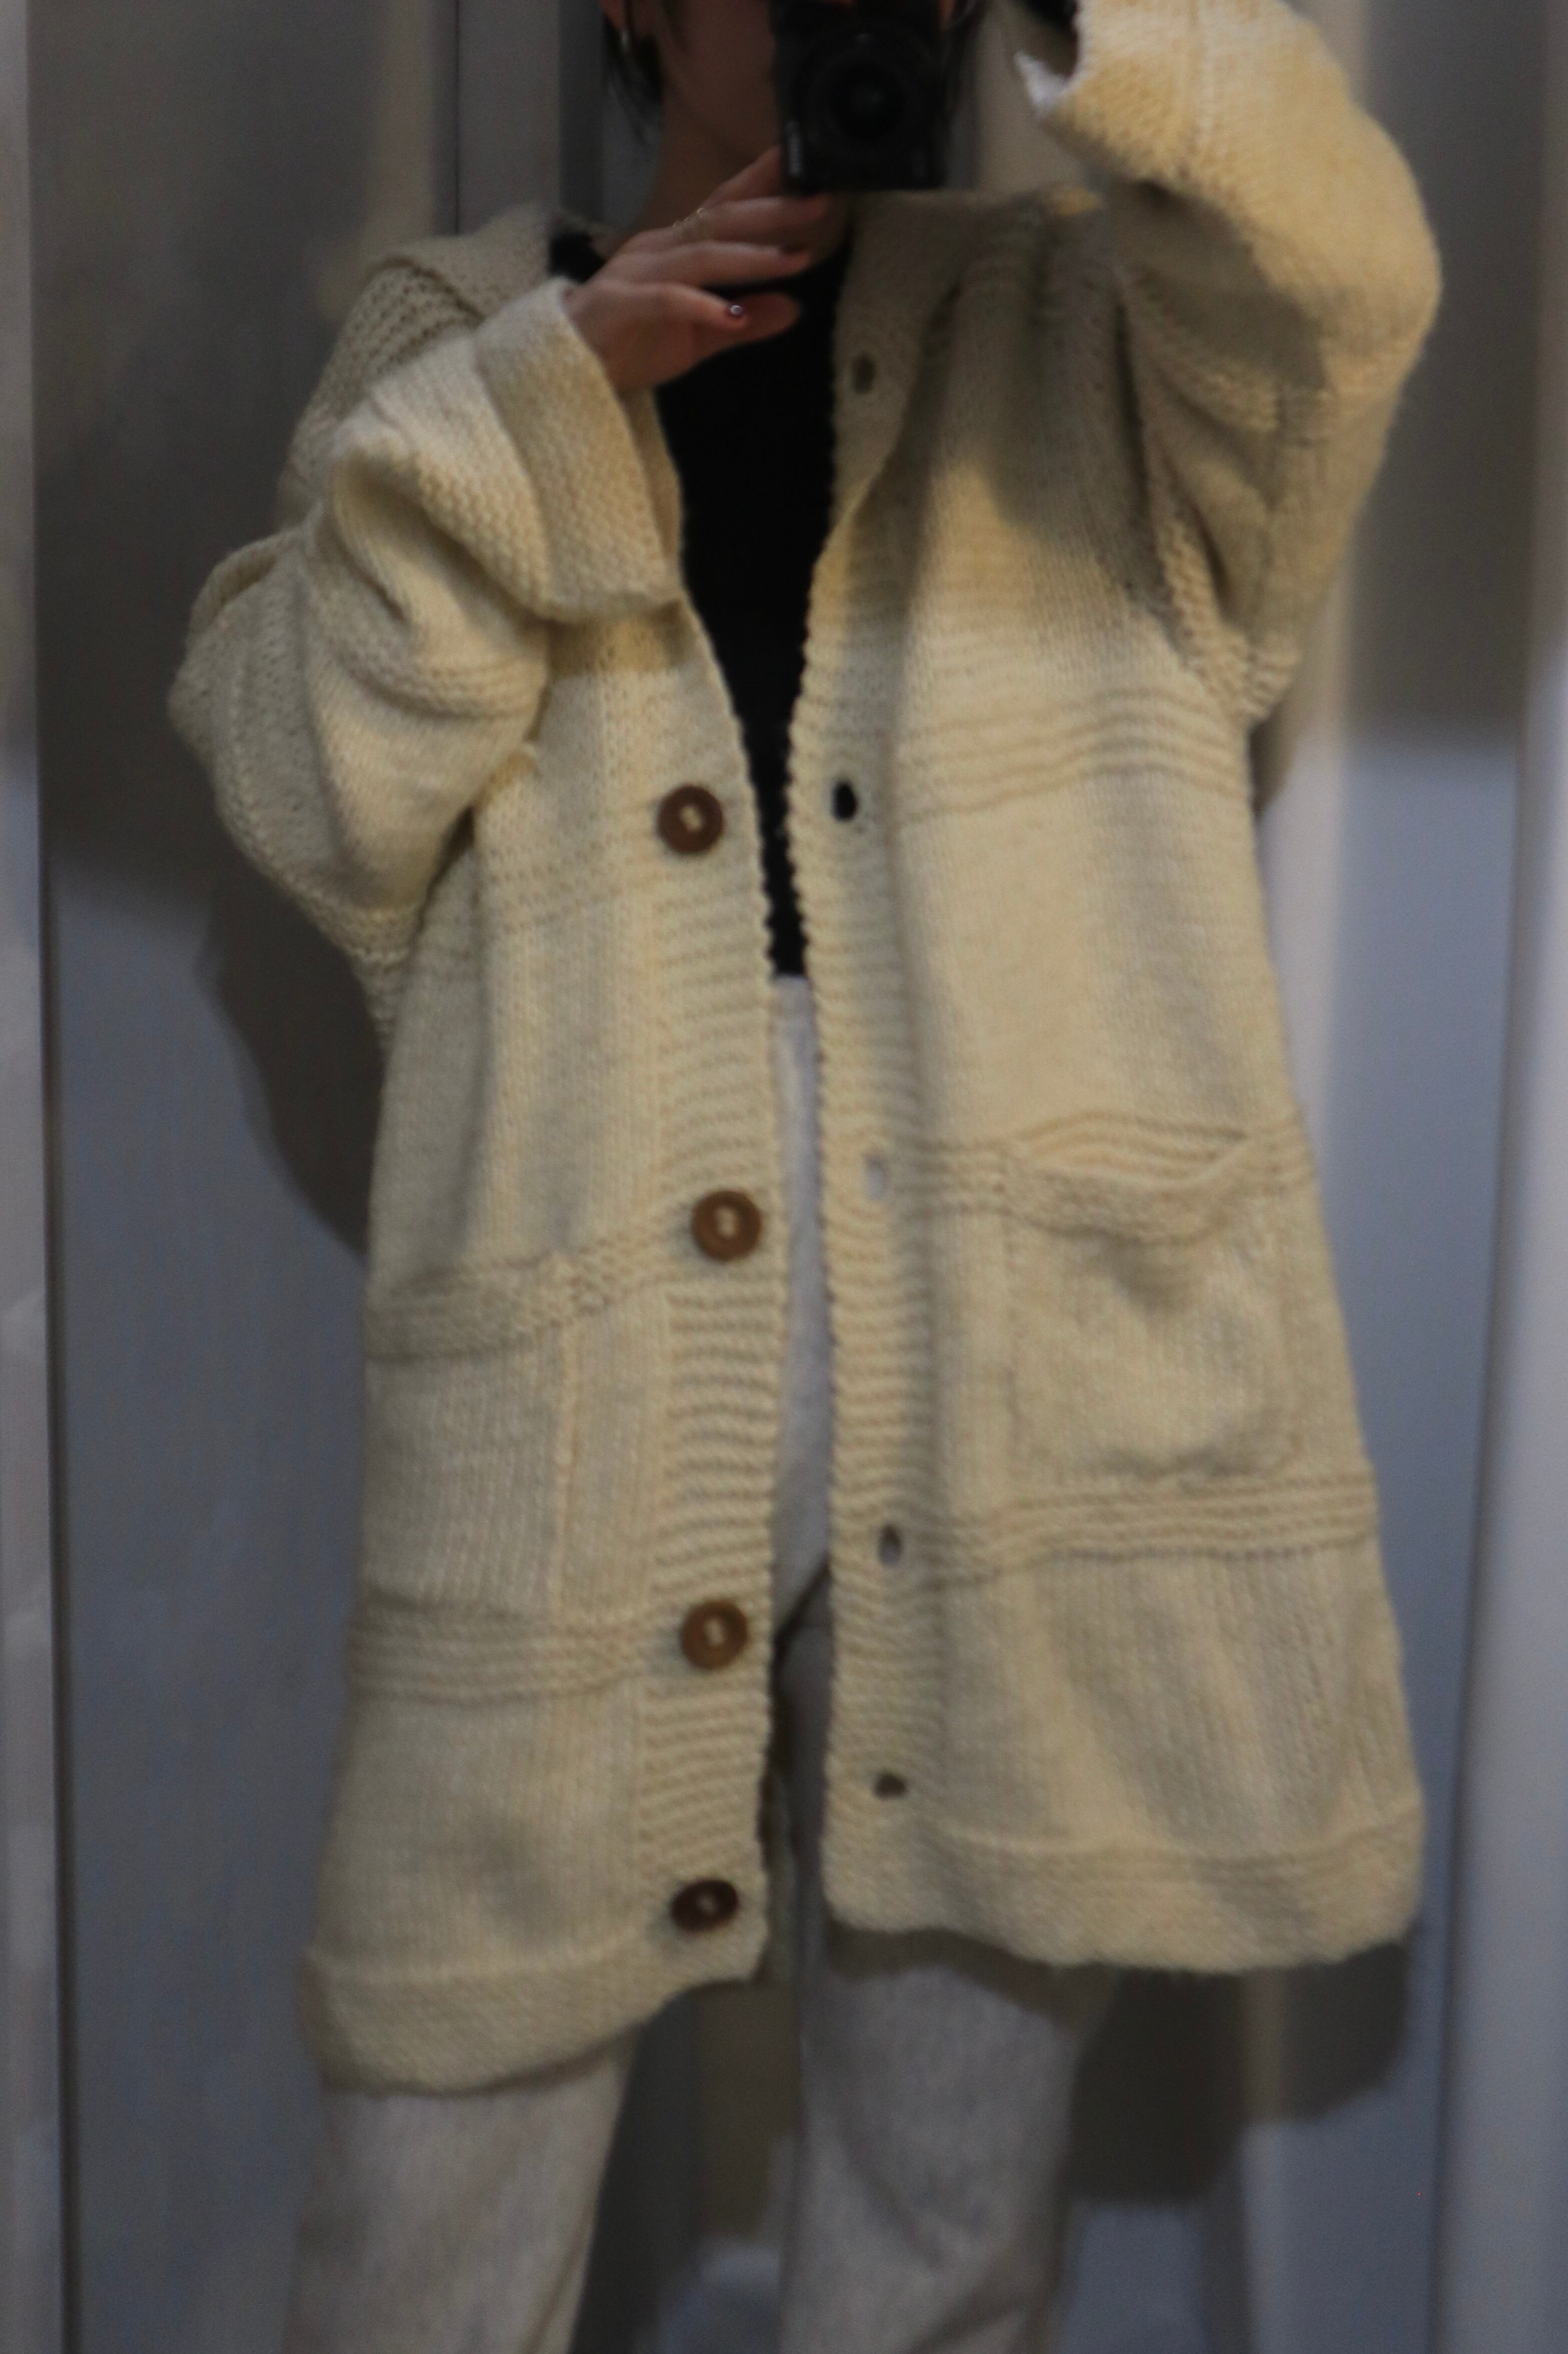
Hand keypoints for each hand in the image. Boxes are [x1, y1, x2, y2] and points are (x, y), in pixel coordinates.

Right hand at [560, 146, 842, 396]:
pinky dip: (701, 306)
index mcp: (675, 247)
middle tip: (818, 203)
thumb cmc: (628, 346)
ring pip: (699, 255)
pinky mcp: (619, 305)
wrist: (563, 371)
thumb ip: (745, 321)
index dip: (762, 183)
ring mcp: (635, 274)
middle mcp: (657, 249)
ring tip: (790, 261)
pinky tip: (734, 316)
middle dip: (770, 211)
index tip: (805, 167)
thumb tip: (795, 307)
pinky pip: (665, 300)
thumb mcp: (699, 337)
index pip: (724, 206)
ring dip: (747, 258)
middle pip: (719, 220)